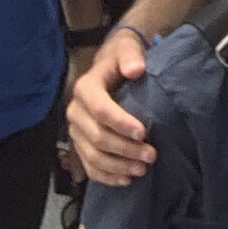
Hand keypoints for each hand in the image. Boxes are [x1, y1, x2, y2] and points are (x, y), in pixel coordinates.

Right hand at [66, 30, 155, 184]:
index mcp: (85, 88)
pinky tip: (127, 179)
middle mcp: (75, 111)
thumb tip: (135, 69)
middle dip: (125, 149)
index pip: (100, 110)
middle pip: (98, 137)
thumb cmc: (120, 59)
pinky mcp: (80, 145)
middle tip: (152, 155)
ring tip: (143, 169)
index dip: (121, 123)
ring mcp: (76, 131)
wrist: (111, 68)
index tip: (143, 132)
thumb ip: (130, 56)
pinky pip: (90, 167)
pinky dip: (107, 177)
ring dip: (119, 167)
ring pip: (93, 157)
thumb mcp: (126, 49)